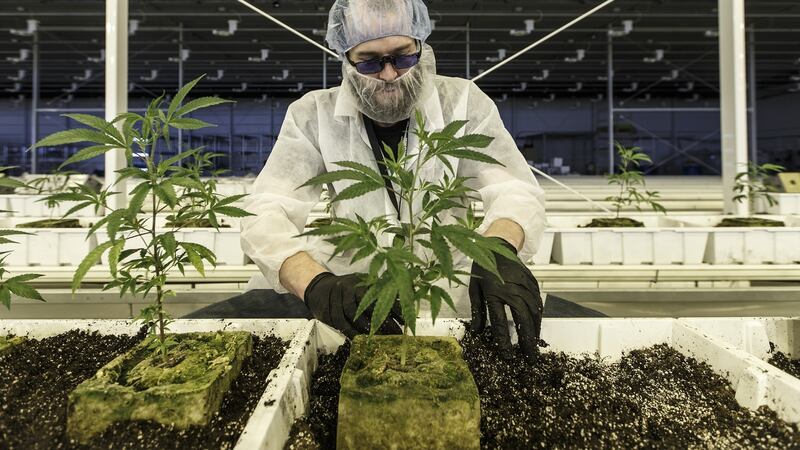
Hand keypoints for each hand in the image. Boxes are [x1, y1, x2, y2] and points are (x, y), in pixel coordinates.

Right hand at [304, 272, 402, 337]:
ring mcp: (338, 301)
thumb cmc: (348, 287)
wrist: (319, 287)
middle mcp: (350, 290)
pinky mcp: (330, 313)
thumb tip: (406, 299)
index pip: (381, 295)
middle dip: (384, 322)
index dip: (394, 308)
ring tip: (382, 340)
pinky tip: (363, 341)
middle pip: (368, 307)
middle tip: (397, 334)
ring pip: (354, 317)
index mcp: (361, 283)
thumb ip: (381, 290)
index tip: (406, 320)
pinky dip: (353, 333)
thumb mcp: (363, 284)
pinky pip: (342, 325)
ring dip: (369, 330)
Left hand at [469, 238, 542, 355]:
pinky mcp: (532, 282)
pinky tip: (537, 327)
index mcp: (493, 293)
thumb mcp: (474, 289)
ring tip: (534, 346)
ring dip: (536, 330)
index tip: (508, 356)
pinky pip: (538, 302)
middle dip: (528, 341)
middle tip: (531, 358)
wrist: (496, 245)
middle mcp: (511, 289)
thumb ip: (477, 312)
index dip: (505, 342)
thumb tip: (477, 334)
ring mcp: (524, 285)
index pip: (501, 323)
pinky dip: (539, 317)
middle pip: (524, 319)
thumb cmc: (481, 268)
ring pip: (535, 312)